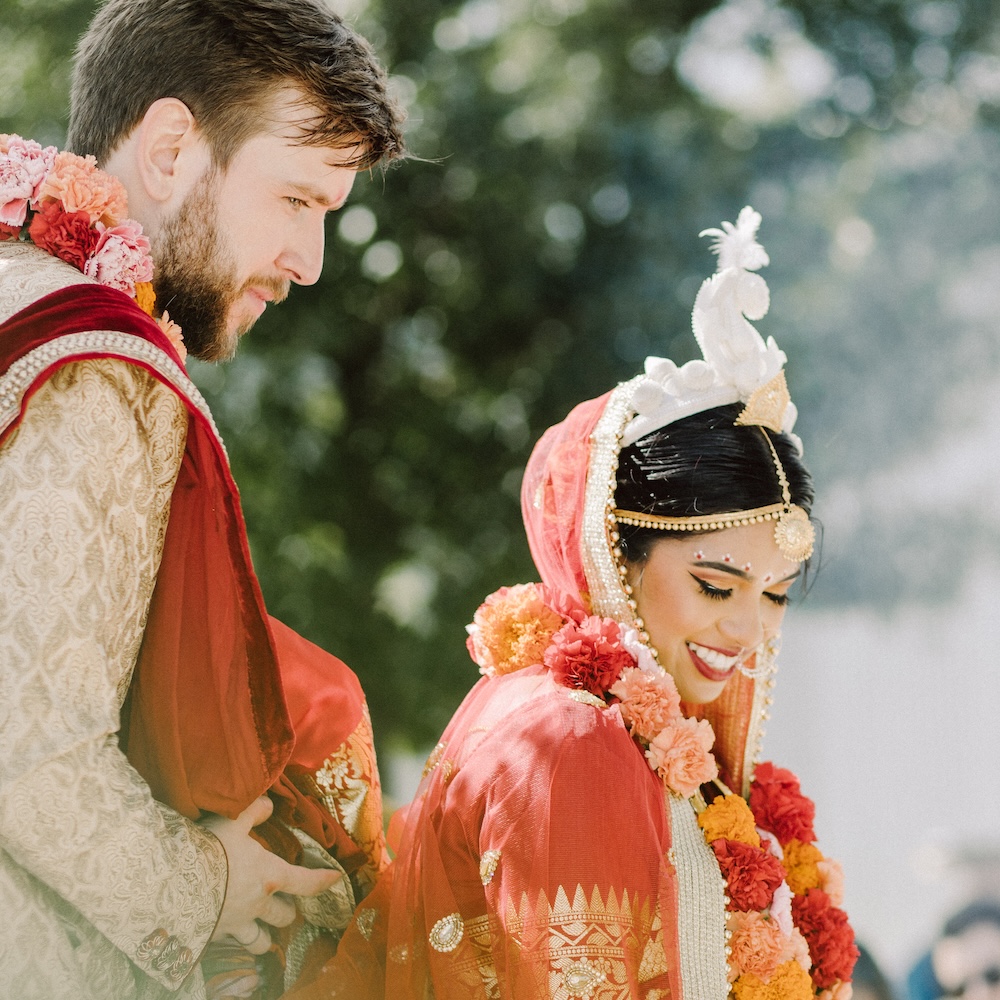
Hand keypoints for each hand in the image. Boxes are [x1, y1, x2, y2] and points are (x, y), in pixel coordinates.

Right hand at [201, 796, 341, 954]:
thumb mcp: (233, 819)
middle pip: (285, 917)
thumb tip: (268, 806)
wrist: (171, 882)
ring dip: (266, 936)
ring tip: (263, 931)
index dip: (323, 881)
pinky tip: (229, 935)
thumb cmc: (209, 848)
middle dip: (288, 912)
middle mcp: (258, 905)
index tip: (335, 879)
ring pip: (261, 941)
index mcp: (270, 876)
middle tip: (286, 904)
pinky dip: (234, 942)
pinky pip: (231, 946)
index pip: (306, 882)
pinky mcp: (214, 937)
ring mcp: (236, 924)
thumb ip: (254, 810)